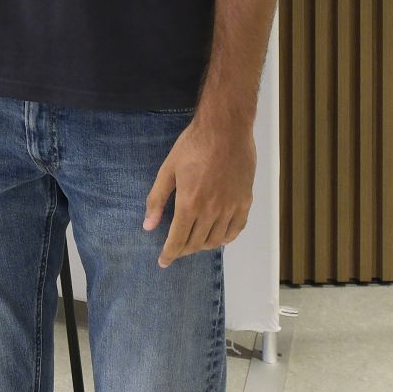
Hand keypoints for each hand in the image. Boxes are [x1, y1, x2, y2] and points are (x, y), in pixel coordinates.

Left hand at [143, 117, 254, 266]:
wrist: (225, 129)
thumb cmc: (192, 145)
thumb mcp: (168, 169)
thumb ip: (157, 200)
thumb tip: (148, 226)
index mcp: (189, 204)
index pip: (178, 240)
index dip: (169, 254)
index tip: (163, 262)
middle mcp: (211, 211)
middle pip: (196, 243)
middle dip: (183, 250)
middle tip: (176, 248)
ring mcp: (230, 207)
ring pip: (216, 240)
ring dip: (203, 246)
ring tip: (194, 242)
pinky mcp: (245, 201)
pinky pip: (236, 230)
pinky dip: (226, 238)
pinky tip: (218, 236)